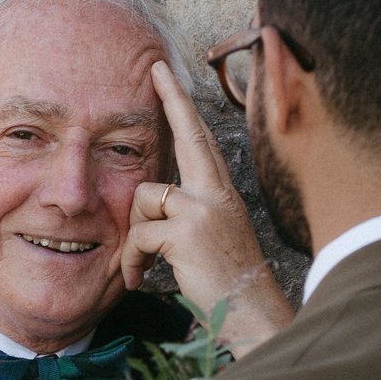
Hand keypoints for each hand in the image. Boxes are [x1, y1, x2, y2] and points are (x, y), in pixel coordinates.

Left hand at [123, 60, 294, 356]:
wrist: (249, 313)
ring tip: (140, 266)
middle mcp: (216, 193)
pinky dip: (131, 261)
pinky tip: (140, 279)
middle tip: (155, 67)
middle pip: (188, 134)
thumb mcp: (211, 239)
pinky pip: (138, 235)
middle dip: (172, 98)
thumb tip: (157, 202)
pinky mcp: (185, 232)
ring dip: (133, 236)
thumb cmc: (227, 283)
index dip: (181, 105)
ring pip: (143, 198)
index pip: (199, 139)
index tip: (166, 74)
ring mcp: (202, 209)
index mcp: (221, 193)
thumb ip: (188, 214)